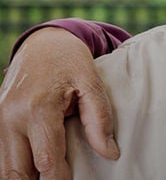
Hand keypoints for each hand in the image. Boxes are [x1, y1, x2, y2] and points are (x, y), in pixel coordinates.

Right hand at [0, 28, 118, 179]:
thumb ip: (100, 119)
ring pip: (5, 169)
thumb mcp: (91, 82)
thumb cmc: (69, 61)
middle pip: (18, 172)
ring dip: (25, 178)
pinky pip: (3, 157)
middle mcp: (11, 119)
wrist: (42, 44)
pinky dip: (17, 168)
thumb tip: (110, 153)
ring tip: (50, 176)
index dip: (60, 179)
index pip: (47, 160)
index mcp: (37, 109)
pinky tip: (36, 170)